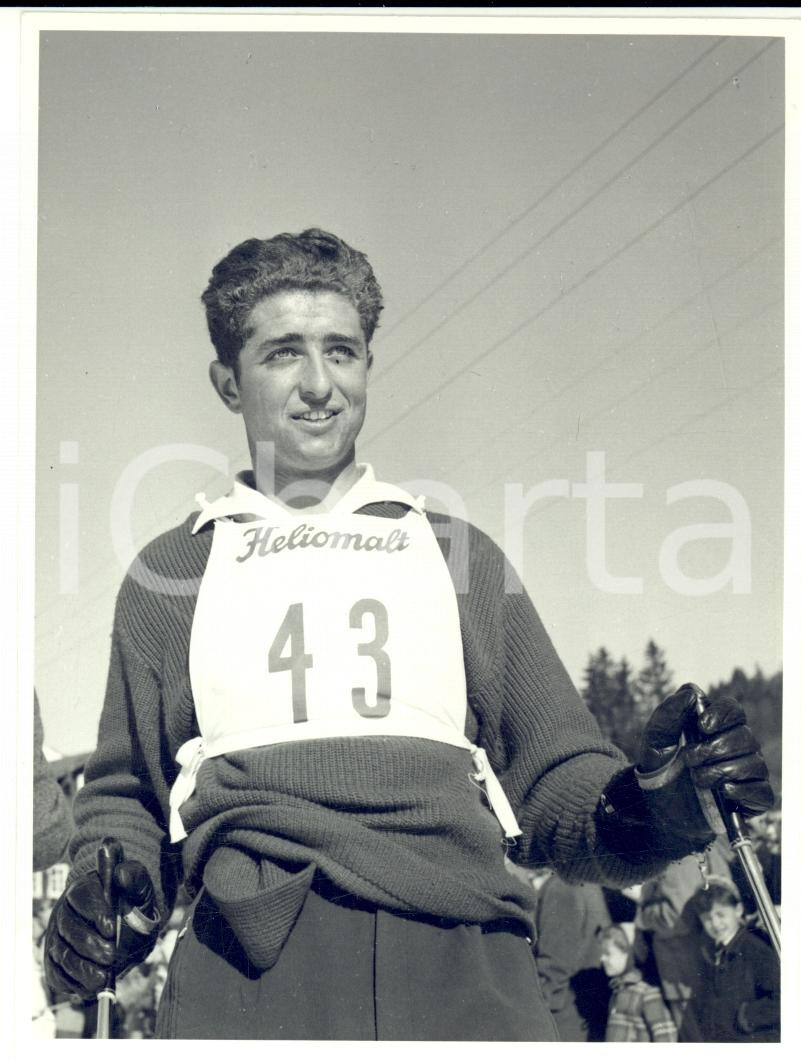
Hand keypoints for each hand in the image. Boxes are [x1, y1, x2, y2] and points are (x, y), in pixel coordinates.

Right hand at [44, 859, 159, 999]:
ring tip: (103, 978)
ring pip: (62, 954)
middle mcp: (64, 913)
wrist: (127, 926)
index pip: (81, 896)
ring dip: (82, 969)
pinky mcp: (55, 962)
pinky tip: (90, 988)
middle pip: (69, 929)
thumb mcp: (140, 888)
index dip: (94, 912)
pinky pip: (57, 975)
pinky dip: (72, 984)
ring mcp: (57, 938)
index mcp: (82, 889)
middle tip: (111, 957)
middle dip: (90, 946)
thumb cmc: (132, 904)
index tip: (111, 928)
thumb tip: (121, 874)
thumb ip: (135, 878)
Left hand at [636, 683, 773, 837]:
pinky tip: (722, 792)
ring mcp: (748, 771)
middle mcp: (738, 745)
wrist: (659, 808)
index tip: (701, 727)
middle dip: (715, 748)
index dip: (721, 715)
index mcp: (716, 726)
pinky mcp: (753, 797)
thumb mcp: (656, 739)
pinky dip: (742, 790)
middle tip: (690, 760)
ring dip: (722, 771)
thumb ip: (669, 712)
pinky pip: (761, 791)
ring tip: (698, 780)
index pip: (733, 709)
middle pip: (744, 736)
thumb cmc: (660, 768)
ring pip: (754, 763)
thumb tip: (691, 692)